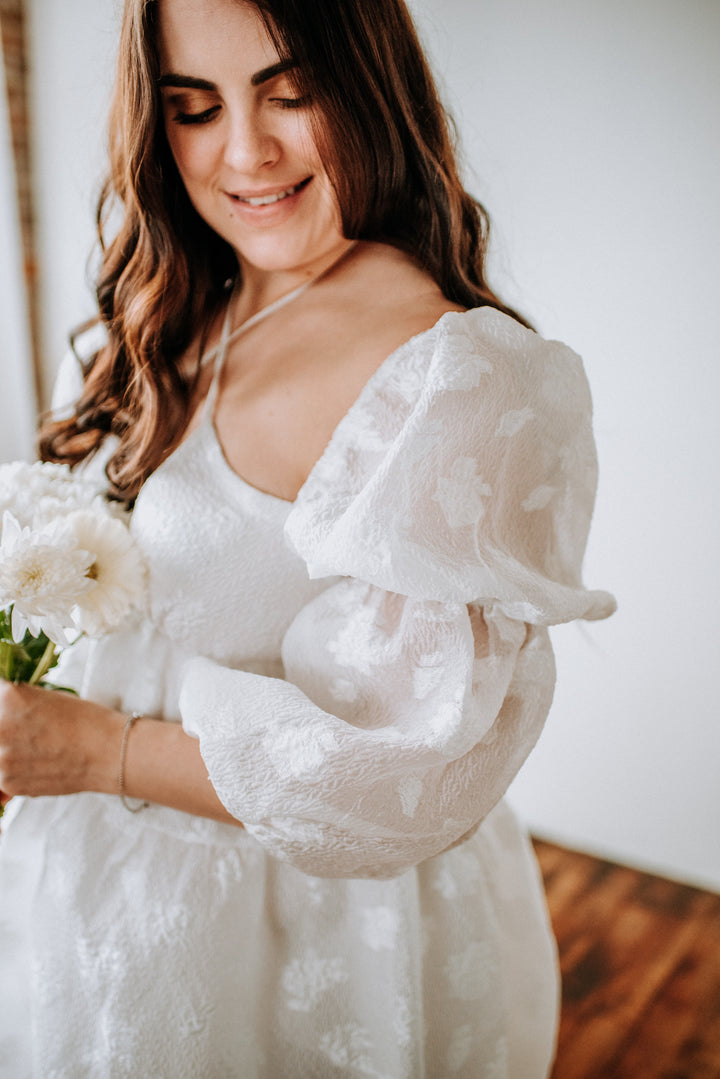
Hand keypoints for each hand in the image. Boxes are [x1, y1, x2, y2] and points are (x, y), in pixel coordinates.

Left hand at [0, 682, 241, 825]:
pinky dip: (11, 770)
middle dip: (5, 725)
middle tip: (27, 730)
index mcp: (9, 698)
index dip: (3, 702)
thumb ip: (12, 701)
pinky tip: (33, 762)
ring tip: (33, 747)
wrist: (109, 753)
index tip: (8, 706)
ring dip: (5, 749)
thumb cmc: (84, 720)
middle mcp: (0, 726)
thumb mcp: (44, 697)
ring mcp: (2, 758)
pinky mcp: (8, 782)